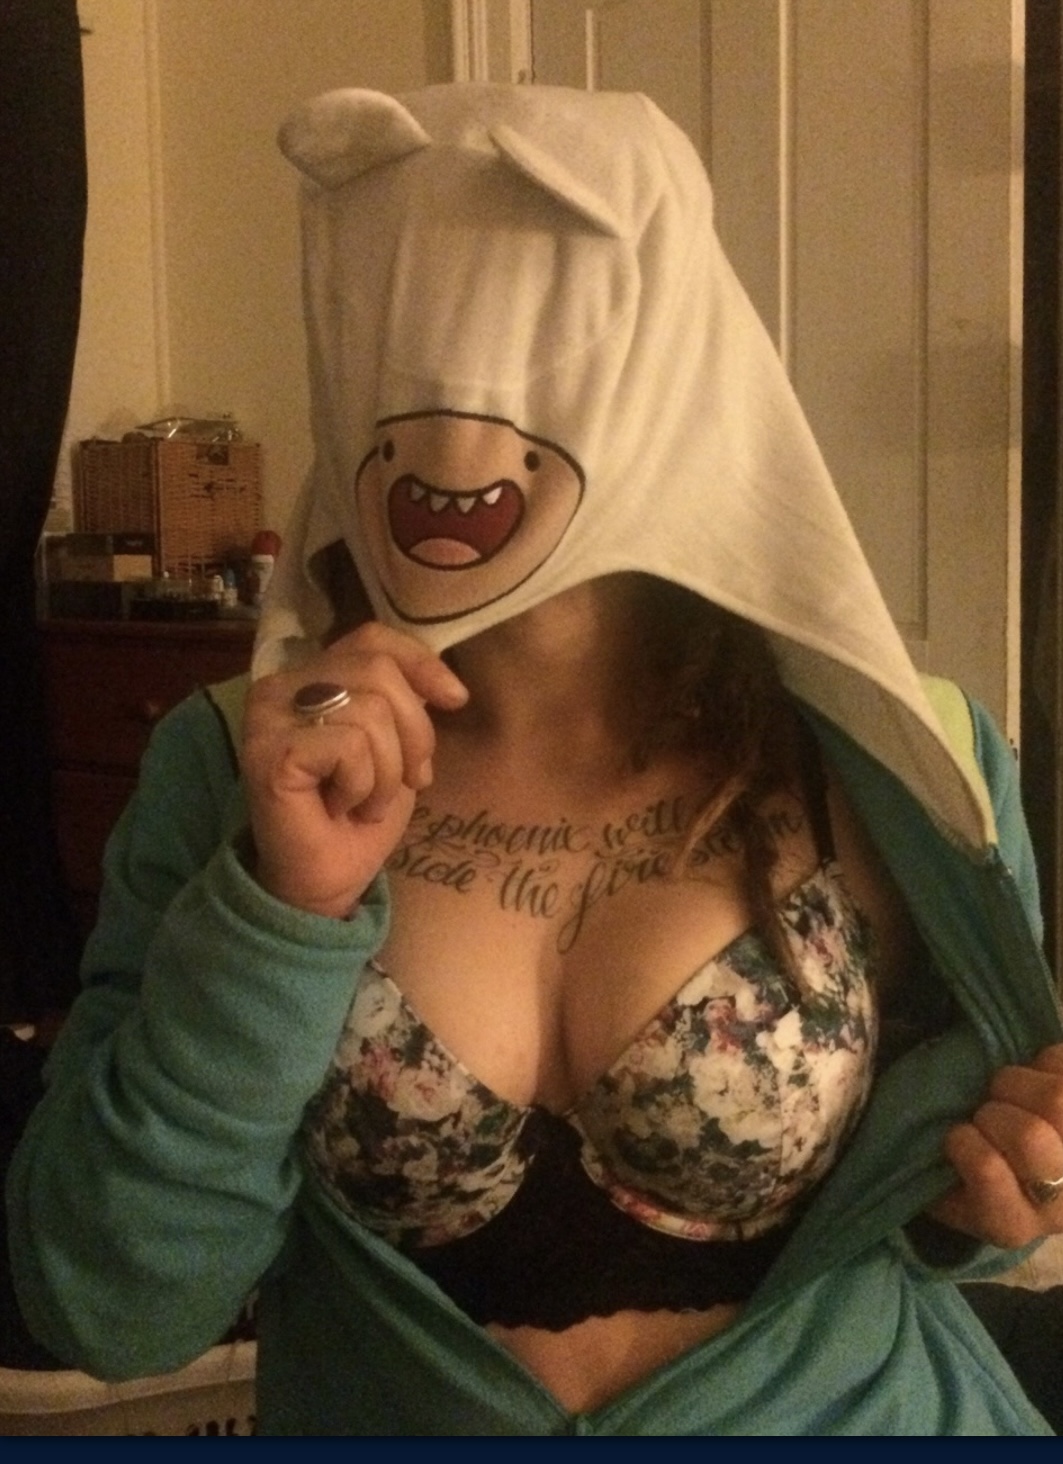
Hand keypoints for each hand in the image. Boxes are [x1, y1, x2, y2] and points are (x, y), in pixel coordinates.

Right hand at [241, 622, 466, 917]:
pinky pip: (349, 747)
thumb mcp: (395, 746)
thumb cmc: (359, 813)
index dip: (421, 663)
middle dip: (414, 732)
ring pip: (370, 711)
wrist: (324, 880)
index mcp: (309, 676)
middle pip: (379, 671)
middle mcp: (281, 686)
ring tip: (366, 801)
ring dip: (388, 771)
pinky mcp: (269, 752)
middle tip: (409, 780)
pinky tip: (341, 808)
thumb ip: (403, 703)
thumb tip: (447, 686)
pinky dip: (363, 786)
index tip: (456, 700)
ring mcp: (269, 717)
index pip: (372, 638)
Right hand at [927, 1043, 1062, 1247]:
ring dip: (1019, 1082)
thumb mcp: (948, 1195)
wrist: (1051, 1184)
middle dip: (994, 1110)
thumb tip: (903, 1130)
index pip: (986, 1170)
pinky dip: (1043, 1062)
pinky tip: (1038, 1080)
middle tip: (987, 1111)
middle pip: (1029, 1136)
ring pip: (1055, 1097)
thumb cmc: (988, 1182)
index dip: (963, 1140)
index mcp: (1009, 1222)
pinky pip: (1061, 1064)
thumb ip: (929, 1173)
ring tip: (1013, 1092)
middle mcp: (1060, 1200)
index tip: (959, 1133)